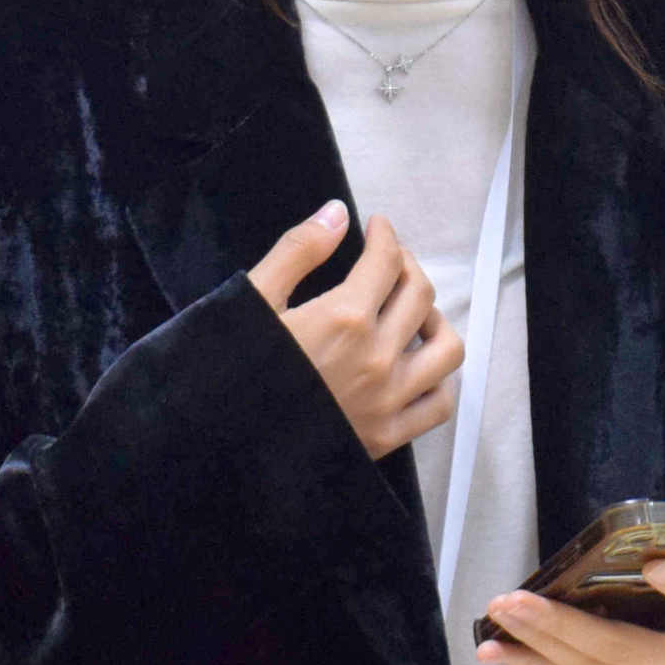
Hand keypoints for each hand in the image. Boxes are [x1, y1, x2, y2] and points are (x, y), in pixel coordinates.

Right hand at [246, 201, 460, 458]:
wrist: (219, 450)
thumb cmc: (228, 373)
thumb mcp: (253, 302)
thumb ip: (298, 252)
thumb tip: (336, 213)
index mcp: (344, 318)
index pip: (386, 260)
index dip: (385, 236)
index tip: (377, 228)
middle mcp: (377, 357)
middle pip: (420, 294)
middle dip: (406, 267)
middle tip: (388, 262)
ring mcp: (387, 400)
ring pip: (446, 348)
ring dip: (434, 321)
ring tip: (411, 314)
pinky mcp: (387, 437)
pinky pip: (439, 404)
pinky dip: (438, 380)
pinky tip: (417, 367)